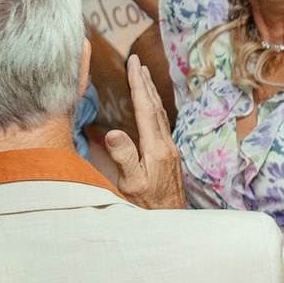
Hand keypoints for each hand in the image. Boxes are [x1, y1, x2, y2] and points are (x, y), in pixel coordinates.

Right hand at [100, 53, 184, 209]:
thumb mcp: (131, 183)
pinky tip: (150, 107)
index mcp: (156, 148)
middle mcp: (166, 145)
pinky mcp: (169, 156)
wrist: (170, 221)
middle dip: (144, 82)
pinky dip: (154, 108)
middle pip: (155, 106)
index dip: (137, 84)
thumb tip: (113, 132)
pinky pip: (161, 124)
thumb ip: (124, 158)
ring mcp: (170, 150)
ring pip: (160, 114)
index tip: (132, 63)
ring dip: (150, 93)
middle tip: (137, 61)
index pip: (145, 108)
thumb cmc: (147, 206)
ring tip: (143, 76)